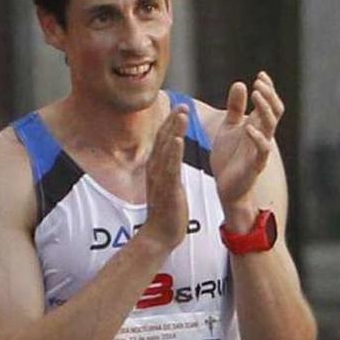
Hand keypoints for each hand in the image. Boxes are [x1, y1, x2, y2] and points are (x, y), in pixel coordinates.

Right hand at [142, 105, 189, 250]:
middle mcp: (156, 169)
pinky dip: (173, 152)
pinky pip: (170, 167)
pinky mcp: (167, 188)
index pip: (164, 140)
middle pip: (164, 140)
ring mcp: (160, 178)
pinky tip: (178, 139)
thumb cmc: (167, 210)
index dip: (172, 123)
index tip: (181, 108)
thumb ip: (169, 169)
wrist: (160, 234)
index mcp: (158, 167)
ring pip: (166, 149)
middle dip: (173, 121)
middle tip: (183, 104)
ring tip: (182, 114)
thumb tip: (173, 158)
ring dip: (174, 130)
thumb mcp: (168, 184)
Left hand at [211, 72, 283, 224]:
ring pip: (271, 126)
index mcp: (257, 125)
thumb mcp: (228, 127)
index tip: (261, 75)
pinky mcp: (255, 164)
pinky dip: (257, 137)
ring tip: (256, 94)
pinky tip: (248, 127)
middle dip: (269, 95)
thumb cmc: (229, 157)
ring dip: (265, 109)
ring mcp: (260, 149)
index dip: (268, 89)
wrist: (226, 186)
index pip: (269, 103)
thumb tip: (240, 83)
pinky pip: (262, 149)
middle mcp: (263, 135)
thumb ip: (235, 108)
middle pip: (275, 111)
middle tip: (259, 82)